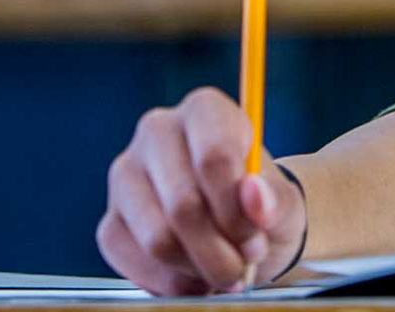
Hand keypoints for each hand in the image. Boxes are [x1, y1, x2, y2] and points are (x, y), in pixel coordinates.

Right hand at [99, 87, 302, 295]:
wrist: (242, 228)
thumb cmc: (261, 205)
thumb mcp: (283, 202)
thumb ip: (275, 200)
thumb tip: (254, 197)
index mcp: (204, 111)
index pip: (214, 157)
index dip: (237, 209)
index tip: (256, 235)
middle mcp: (157, 131)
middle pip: (183, 205)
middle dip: (220, 251)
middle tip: (243, 265)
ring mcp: (126, 175)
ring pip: (157, 238)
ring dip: (198, 269)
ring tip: (223, 270)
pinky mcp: (111, 220)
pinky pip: (133, 260)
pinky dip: (171, 282)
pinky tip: (195, 276)